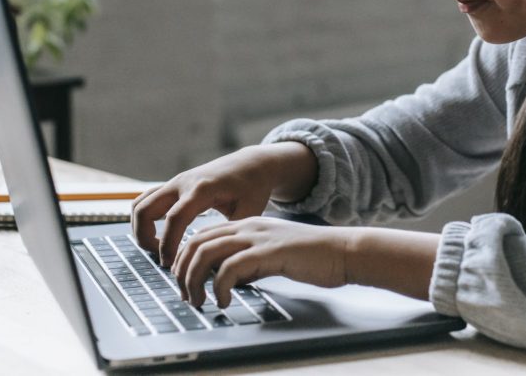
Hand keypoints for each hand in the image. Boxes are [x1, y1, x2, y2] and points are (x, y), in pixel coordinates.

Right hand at [131, 142, 316, 265]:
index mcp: (202, 189)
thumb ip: (232, 235)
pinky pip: (146, 200)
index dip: (168, 243)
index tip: (168, 263)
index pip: (175, 218)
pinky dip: (144, 219)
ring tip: (158, 249)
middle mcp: (183, 182)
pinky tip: (160, 236)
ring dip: (140, 228)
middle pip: (145, 208)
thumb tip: (217, 263)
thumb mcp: (250, 211)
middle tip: (161, 259)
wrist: (252, 164)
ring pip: (140, 203)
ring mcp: (175, 182)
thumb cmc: (253, 188)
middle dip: (144, 237)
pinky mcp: (173, 185)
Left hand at [172, 216, 350, 306]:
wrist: (342, 251)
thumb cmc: (312, 257)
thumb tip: (227, 280)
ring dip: (194, 279)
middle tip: (187, 295)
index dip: (185, 259)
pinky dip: (219, 287)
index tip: (185, 282)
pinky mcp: (268, 252)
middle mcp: (248, 226)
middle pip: (196, 242)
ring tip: (199, 300)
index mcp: (248, 224)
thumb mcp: (272, 255)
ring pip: (206, 253)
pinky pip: (229, 268)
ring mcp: (258, 237)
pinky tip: (224, 301)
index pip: (201, 235)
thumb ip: (248, 263)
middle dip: (183, 271)